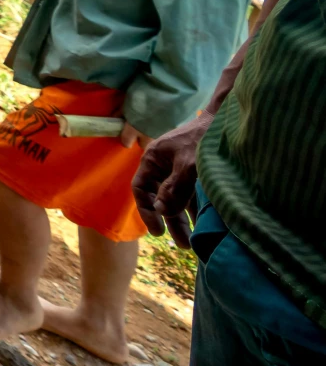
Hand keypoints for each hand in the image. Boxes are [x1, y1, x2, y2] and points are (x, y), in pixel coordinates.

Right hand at [133, 113, 210, 246]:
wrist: (224, 121)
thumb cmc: (202, 139)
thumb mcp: (188, 165)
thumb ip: (175, 188)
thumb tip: (161, 211)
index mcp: (153, 160)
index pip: (141, 189)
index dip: (146, 211)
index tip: (158, 231)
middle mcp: (162, 166)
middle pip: (160, 198)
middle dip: (170, 221)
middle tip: (183, 244)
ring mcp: (178, 170)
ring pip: (176, 199)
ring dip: (183, 220)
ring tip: (193, 242)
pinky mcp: (194, 173)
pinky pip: (190, 195)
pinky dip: (194, 210)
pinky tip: (203, 224)